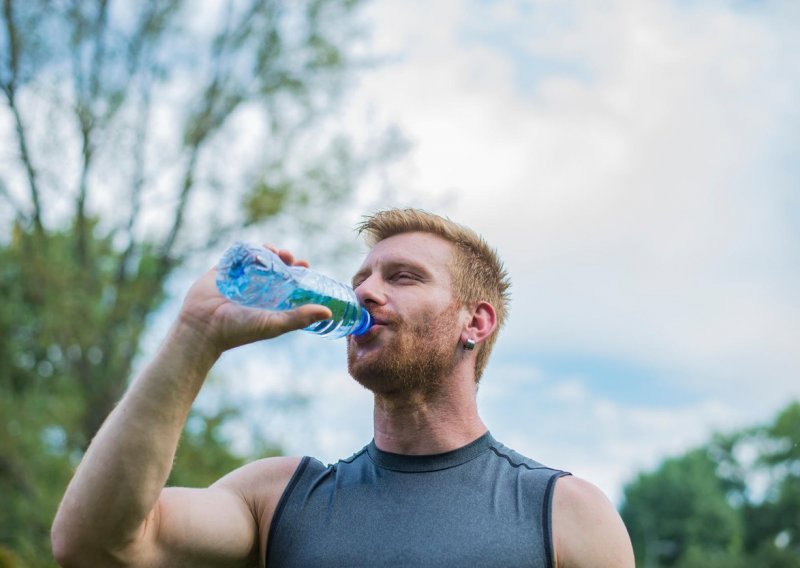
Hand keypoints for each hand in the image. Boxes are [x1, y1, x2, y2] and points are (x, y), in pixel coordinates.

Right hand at [176, 245, 332, 355]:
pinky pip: (235, 255)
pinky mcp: (222, 271)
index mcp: (269, 301)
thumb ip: (299, 318)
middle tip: (288, 256)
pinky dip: (246, 249)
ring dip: (267, 251)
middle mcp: (256, 289)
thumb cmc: (239, 330)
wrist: (203, 327)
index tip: (305, 264)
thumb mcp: (274, 324)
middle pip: (275, 267)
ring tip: (273, 251)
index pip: (289, 282)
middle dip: (285, 258)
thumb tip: (328, 313)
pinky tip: (254, 248)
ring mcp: (239, 279)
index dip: (299, 272)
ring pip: (257, 258)